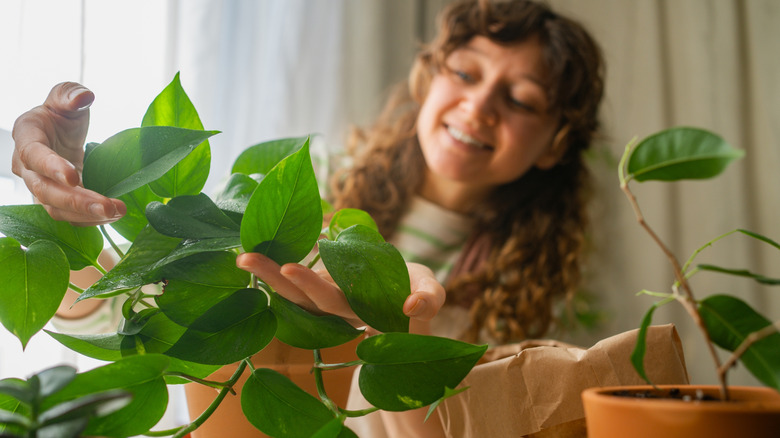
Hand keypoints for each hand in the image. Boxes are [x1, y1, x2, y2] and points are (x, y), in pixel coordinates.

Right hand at [12, 82, 125, 225]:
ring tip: (117, 211)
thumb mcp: (65, 96)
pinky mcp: (56, 201)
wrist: (58, 133)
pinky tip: (112, 216)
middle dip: (77, 201)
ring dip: (87, 214)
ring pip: (56, 209)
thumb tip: (84, 96)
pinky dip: (90, 219)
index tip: (73, 176)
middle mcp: (26, 167)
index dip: (51, 167)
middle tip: (108, 206)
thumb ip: (71, 94)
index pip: (34, 156)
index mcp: (26, 136)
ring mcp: (40, 187)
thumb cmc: (60, 113)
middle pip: (45, 191)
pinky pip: (69, 216)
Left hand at [235, 253, 445, 333]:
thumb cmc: (418, 292)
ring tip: (242, 257)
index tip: (291, 266)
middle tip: (246, 258)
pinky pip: (291, 279)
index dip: (310, 286)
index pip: (330, 302)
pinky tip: (253, 253)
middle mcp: (334, 308)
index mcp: (358, 310)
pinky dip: (272, 268)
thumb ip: (429, 299)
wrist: (406, 294)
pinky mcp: (318, 283)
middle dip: (274, 278)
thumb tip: (413, 306)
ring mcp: (323, 296)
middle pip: (299, 297)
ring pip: (291, 291)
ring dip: (266, 275)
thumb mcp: (431, 292)